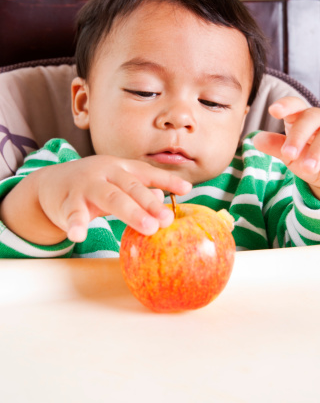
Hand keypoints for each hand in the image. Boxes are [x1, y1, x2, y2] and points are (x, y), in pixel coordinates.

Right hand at [36, 155, 191, 242]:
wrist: (50, 184)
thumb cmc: (93, 186)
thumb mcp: (117, 185)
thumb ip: (138, 191)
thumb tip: (161, 198)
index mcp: (120, 167)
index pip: (146, 173)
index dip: (166, 180)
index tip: (187, 189)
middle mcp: (105, 172)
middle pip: (131, 186)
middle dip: (151, 203)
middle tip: (167, 220)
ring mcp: (85, 185)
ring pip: (109, 197)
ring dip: (130, 212)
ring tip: (147, 228)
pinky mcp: (66, 201)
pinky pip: (72, 213)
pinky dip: (76, 224)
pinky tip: (79, 235)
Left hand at [253, 96, 319, 204]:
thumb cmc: (310, 162)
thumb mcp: (291, 157)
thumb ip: (275, 147)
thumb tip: (256, 139)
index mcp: (302, 118)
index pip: (295, 105)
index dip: (286, 105)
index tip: (274, 111)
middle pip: (310, 116)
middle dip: (297, 135)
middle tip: (287, 154)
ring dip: (318, 149)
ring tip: (307, 168)